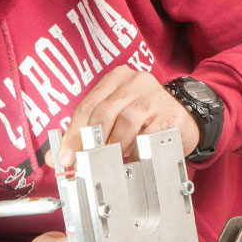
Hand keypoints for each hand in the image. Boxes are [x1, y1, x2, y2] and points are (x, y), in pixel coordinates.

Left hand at [47, 66, 198, 167]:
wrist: (185, 117)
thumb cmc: (144, 118)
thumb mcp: (114, 118)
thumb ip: (86, 133)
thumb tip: (56, 158)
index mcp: (115, 78)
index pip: (87, 105)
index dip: (73, 134)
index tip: (65, 157)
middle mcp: (135, 81)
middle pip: (104, 112)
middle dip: (91, 142)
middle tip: (85, 163)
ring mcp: (155, 96)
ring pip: (126, 122)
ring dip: (116, 145)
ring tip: (115, 157)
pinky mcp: (170, 114)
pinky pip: (148, 134)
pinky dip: (137, 148)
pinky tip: (135, 155)